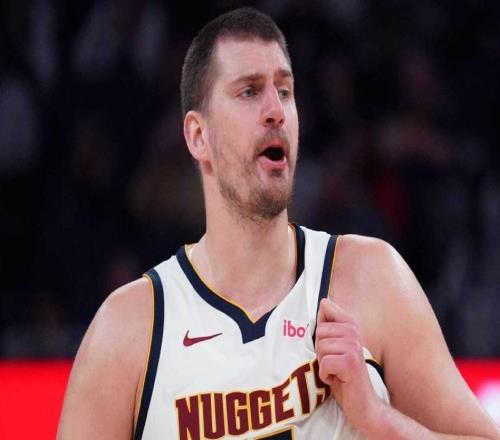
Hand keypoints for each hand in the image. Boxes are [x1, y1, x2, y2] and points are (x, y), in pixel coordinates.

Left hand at [315, 298, 382, 431]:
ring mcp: (354, 347)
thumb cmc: (344, 375)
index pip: (326, 308)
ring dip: (323, 364)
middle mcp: (354, 333)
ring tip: (336, 371)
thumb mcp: (335, 347)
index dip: (321, 328)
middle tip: (333, 363)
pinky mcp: (351, 363)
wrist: (363, 405)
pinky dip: (325, 375)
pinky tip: (337, 379)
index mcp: (350, 326)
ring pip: (320, 347)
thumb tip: (324, 301)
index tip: (330, 343)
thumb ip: (329, 325)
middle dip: (320, 351)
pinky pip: (325, 362)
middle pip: (319, 331)